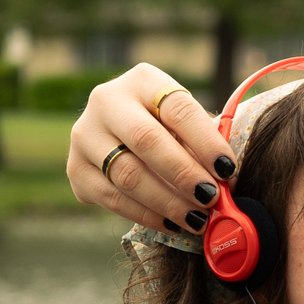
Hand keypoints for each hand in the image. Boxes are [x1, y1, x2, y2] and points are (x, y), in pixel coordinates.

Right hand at [65, 63, 237, 236]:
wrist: (120, 136)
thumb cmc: (167, 130)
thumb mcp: (184, 124)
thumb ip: (202, 145)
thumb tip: (225, 182)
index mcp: (142, 80)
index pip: (178, 109)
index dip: (205, 141)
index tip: (227, 169)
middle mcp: (106, 101)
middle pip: (146, 140)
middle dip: (183, 174)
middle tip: (210, 198)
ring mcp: (85, 134)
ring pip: (128, 174)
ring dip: (167, 201)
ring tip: (197, 218)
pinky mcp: (76, 169)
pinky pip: (112, 198)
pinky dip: (146, 215)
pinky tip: (172, 223)